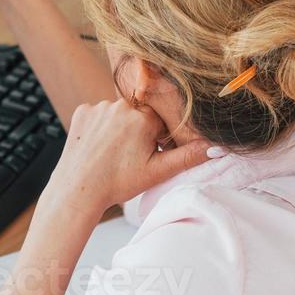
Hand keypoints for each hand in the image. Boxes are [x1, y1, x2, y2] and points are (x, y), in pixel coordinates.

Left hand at [42, 101, 210, 218]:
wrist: (78, 190)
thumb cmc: (118, 183)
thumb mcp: (158, 171)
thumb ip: (188, 156)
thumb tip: (216, 147)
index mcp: (144, 117)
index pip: (161, 121)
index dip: (157, 139)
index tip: (148, 155)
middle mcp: (121, 105)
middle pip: (139, 115)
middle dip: (139, 132)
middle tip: (128, 157)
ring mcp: (99, 106)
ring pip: (118, 114)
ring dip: (119, 128)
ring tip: (112, 154)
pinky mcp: (82, 111)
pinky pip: (98, 114)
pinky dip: (100, 127)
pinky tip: (98, 146)